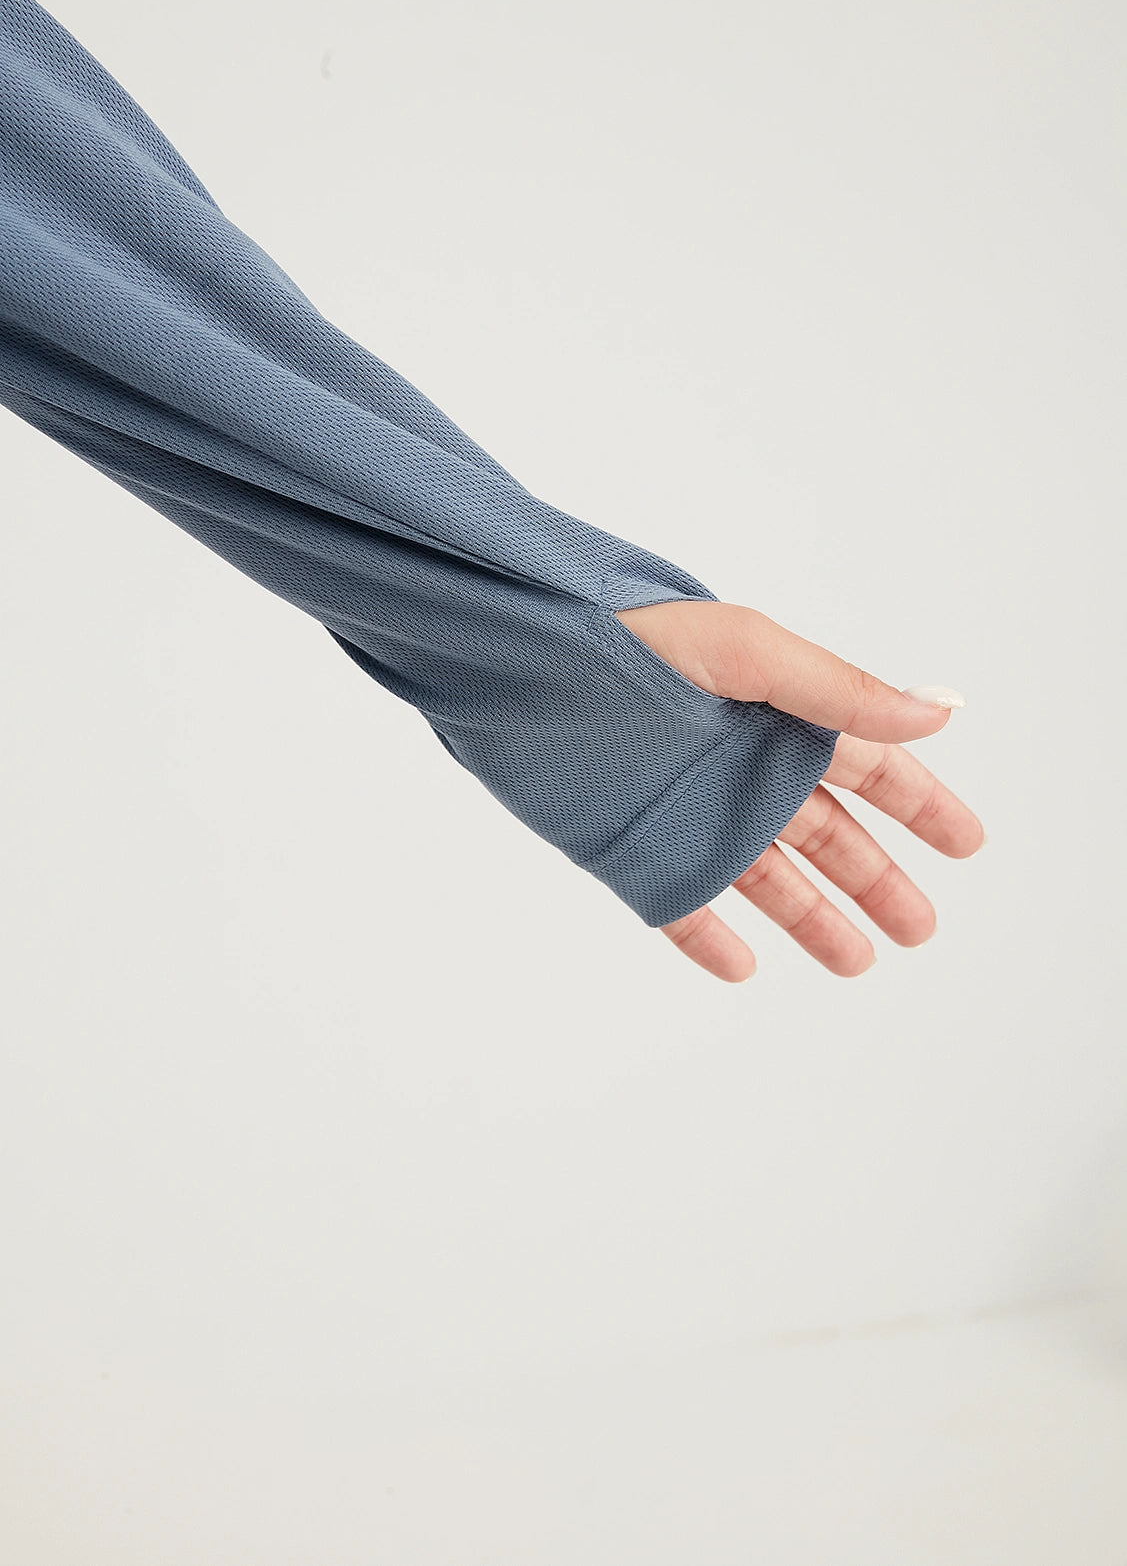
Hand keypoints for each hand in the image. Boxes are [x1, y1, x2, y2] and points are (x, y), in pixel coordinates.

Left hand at [615, 601, 985, 981]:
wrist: (512, 660)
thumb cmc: (629, 637)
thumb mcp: (747, 654)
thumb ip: (839, 691)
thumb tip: (941, 713)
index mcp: (774, 712)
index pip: (866, 765)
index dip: (918, 803)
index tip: (966, 844)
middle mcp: (736, 765)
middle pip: (826, 833)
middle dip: (876, 878)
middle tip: (920, 927)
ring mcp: (685, 810)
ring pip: (765, 876)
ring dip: (813, 917)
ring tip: (859, 961)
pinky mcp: (629, 847)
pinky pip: (678, 906)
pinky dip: (709, 937)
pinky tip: (744, 967)